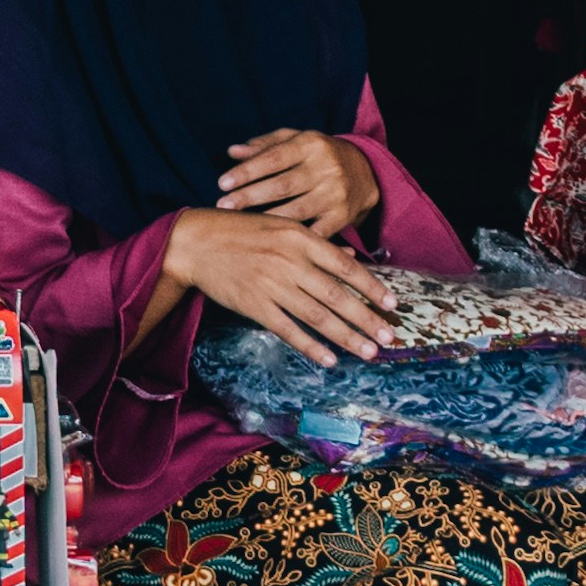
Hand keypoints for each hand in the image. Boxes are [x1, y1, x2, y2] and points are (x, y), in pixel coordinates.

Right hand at [161, 208, 398, 365]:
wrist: (194, 242)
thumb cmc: (240, 231)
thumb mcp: (281, 226)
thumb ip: (317, 244)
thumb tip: (351, 256)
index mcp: (299, 238)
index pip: (345, 266)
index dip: (371, 287)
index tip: (391, 304)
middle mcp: (289, 261)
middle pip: (336, 296)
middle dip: (366, 319)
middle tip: (390, 338)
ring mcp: (271, 285)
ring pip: (316, 316)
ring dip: (346, 337)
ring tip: (369, 352)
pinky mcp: (253, 305)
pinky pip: (287, 329)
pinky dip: (310, 346)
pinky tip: (329, 359)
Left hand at [217, 127, 373, 237]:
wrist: (366, 172)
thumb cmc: (318, 155)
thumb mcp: (295, 140)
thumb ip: (264, 145)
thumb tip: (232, 152)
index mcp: (310, 145)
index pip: (274, 158)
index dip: (247, 171)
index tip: (222, 183)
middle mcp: (326, 168)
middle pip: (282, 185)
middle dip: (250, 197)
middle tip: (223, 206)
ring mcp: (336, 194)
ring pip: (296, 211)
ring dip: (266, 220)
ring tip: (241, 225)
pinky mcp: (342, 216)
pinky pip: (315, 232)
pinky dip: (293, 239)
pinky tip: (272, 244)